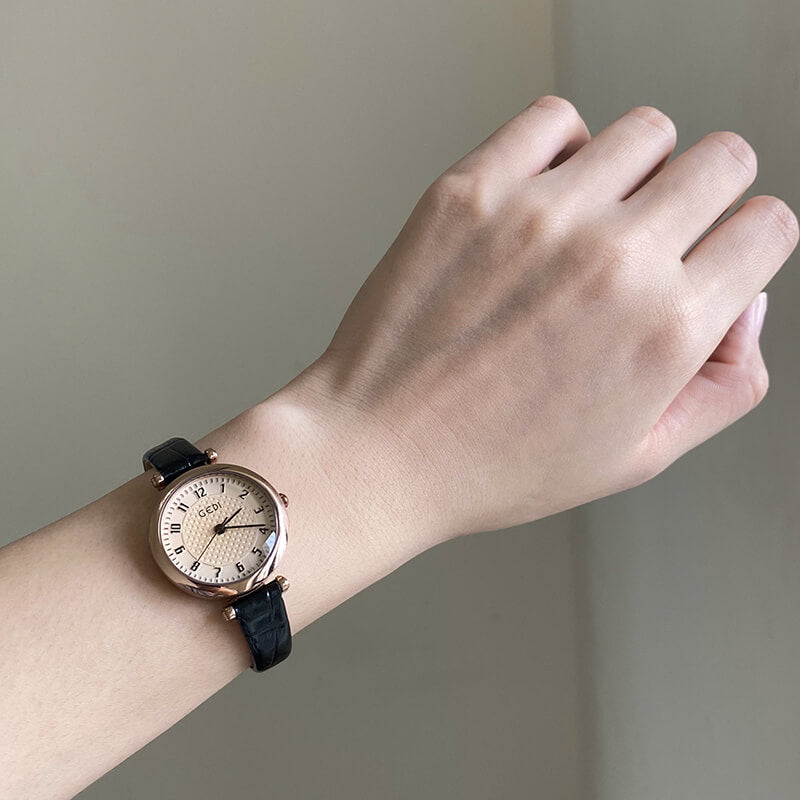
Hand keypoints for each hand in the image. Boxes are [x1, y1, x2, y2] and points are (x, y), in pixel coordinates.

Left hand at [278, 96, 796, 544]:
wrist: (382, 449)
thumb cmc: (494, 465)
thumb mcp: (635, 457)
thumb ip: (722, 385)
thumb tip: (745, 305)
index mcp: (668, 327)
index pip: (766, 227)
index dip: (746, 244)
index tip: (715, 256)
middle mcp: (615, 258)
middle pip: (721, 162)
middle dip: (706, 198)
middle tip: (657, 238)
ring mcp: (540, 214)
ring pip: (646, 131)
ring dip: (636, 169)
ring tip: (595, 220)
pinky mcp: (472, 191)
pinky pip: (554, 118)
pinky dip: (562, 147)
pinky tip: (542, 196)